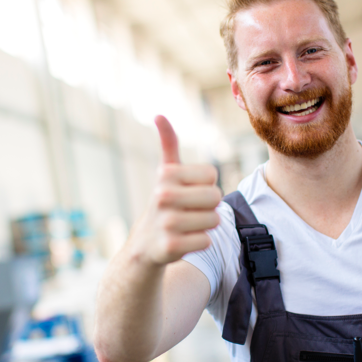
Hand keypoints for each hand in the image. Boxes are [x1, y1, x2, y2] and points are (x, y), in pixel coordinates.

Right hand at [131, 115, 221, 265]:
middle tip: (190, 211)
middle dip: (209, 207)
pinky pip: (207, 240)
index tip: (189, 192)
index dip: (206, 186)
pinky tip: (184, 240)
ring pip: (215, 220)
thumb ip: (168, 144)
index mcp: (166, 175)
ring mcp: (166, 223)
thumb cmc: (164, 203)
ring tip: (187, 226)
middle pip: (216, 198)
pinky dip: (200, 242)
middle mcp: (163, 196)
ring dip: (206, 225)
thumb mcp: (165, 173)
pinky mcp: (171, 246)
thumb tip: (159, 115)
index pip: (213, 176)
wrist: (144, 244)